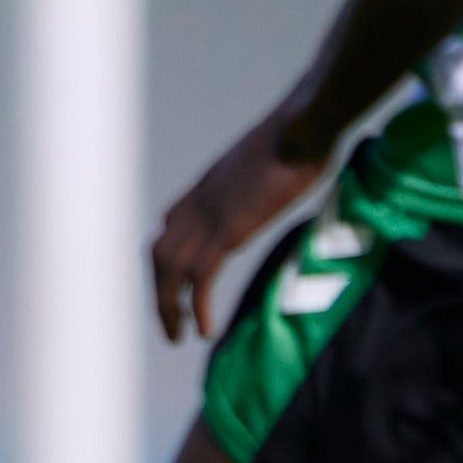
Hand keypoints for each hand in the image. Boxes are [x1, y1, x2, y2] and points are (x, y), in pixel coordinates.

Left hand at [153, 114, 336, 343]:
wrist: (303, 125)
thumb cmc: (301, 133)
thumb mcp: (272, 157)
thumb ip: (266, 173)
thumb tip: (289, 171)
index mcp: (208, 184)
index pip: (169, 223)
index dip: (168, 255)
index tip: (175, 280)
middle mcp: (199, 201)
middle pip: (159, 253)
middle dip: (159, 291)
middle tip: (170, 324)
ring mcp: (210, 215)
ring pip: (170, 270)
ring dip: (168, 308)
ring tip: (178, 336)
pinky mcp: (228, 230)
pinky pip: (201, 279)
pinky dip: (198, 308)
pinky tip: (206, 331)